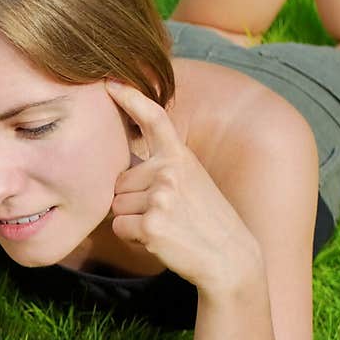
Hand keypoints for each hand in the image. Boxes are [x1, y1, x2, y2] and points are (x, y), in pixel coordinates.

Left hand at [106, 81, 260, 291]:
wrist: (230, 257)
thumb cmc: (205, 222)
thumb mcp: (192, 181)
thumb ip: (162, 168)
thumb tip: (120, 173)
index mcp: (180, 157)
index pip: (153, 119)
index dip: (130, 98)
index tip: (110, 81)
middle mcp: (169, 171)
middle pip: (119, 182)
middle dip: (132, 201)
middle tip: (165, 215)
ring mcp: (160, 197)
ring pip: (116, 206)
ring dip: (132, 221)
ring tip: (165, 227)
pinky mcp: (152, 224)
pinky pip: (119, 227)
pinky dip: (131, 238)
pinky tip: (159, 240)